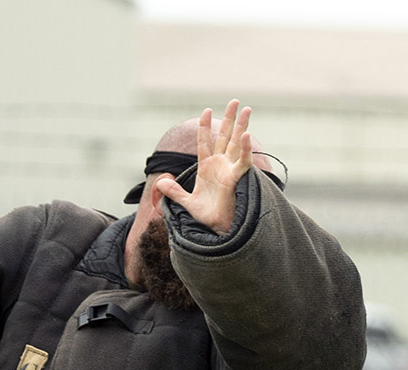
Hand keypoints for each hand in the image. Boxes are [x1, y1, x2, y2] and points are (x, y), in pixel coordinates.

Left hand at [155, 100, 255, 234]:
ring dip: (242, 126)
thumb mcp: (187, 202)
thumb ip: (175, 191)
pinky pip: (242, 162)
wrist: (217, 230)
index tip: (206, 110)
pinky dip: (245, 150)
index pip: (205, 141)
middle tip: (235, 101)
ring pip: (237, 143)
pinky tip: (246, 136)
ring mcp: (229, 170)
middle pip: (225, 136)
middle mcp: (220, 165)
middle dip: (230, 119)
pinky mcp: (236, 179)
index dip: (204, 126)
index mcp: (207, 167)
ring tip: (247, 109)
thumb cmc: (207, 217)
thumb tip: (160, 182)